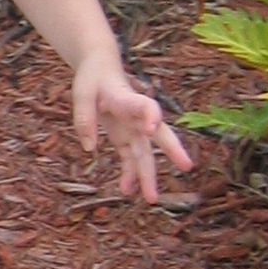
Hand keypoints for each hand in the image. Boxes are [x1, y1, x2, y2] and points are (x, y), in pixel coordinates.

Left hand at [71, 51, 191, 201]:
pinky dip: (129, 174)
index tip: (152, 128)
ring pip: (146, 152)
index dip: (150, 115)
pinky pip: (131, 157)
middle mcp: (135, 115)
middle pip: (158, 133)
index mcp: (125, 98)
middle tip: (186, 166)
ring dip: (147, 174)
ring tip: (151, 199)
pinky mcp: (126, 136)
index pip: (144, 105)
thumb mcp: (81, 93)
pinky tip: (127, 191)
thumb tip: (89, 148)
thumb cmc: (93, 79)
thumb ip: (84, 118)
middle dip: (171, 150)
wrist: (101, 69)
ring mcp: (133, 127)